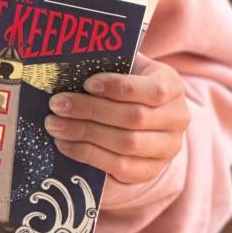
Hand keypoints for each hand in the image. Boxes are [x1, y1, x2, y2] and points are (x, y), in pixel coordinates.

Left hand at [44, 55, 189, 185]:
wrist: (147, 120)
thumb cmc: (128, 85)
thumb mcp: (126, 68)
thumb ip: (108, 63)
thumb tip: (71, 61)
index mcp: (172, 86)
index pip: (153, 90)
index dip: (119, 87)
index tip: (87, 84)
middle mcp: (176, 119)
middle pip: (134, 118)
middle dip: (90, 110)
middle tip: (57, 105)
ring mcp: (167, 149)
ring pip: (126, 144)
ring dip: (85, 134)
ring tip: (55, 125)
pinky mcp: (150, 170)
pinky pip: (120, 167)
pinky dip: (88, 155)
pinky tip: (65, 144)